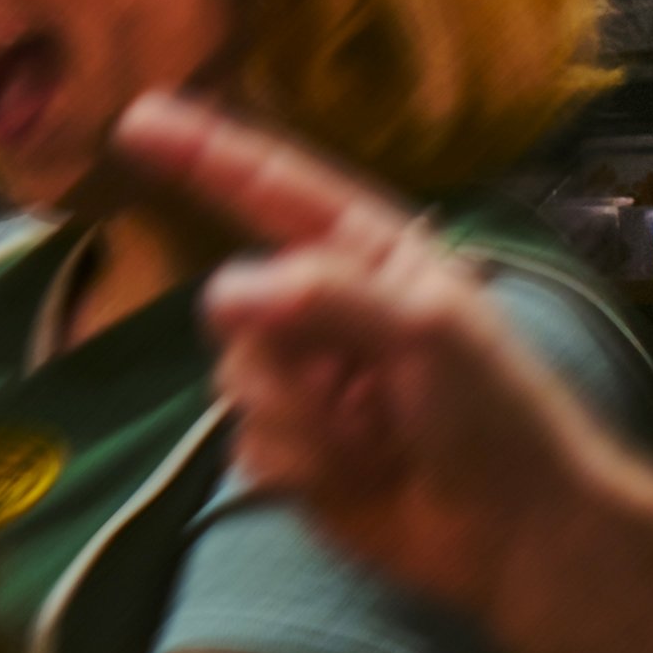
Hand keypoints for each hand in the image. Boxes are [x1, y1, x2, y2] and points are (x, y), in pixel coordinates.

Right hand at [118, 89, 647, 652]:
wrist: (515, 533)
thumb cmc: (496, 413)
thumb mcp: (428, 329)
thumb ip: (326, 295)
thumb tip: (223, 290)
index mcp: (366, 252)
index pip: (271, 188)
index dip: (203, 152)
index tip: (138, 119)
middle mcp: (323, 305)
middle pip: (237, 303)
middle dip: (291, 356)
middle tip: (367, 390)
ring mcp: (302, 379)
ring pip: (236, 379)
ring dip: (308, 421)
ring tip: (378, 442)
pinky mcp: (288, 448)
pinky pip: (246, 444)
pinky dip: (302, 467)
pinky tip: (360, 477)